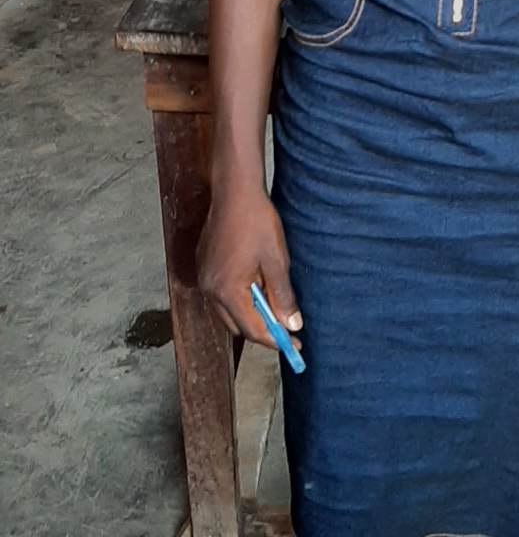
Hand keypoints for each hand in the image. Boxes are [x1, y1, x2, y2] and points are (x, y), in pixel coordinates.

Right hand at [196, 175, 301, 348]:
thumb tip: (292, 325)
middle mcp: (210, 289)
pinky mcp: (204, 267)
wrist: (234, 191)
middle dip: (263, 328)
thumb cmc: (257, 222)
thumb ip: (283, 296)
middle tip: (288, 325)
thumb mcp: (277, 261)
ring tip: (274, 300)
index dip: (276, 340)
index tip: (296, 344)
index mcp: (228, 291)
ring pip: (229, 311)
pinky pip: (221, 295)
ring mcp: (204, 278)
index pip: (253, 329)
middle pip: (238, 325)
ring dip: (251, 313)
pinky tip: (257, 284)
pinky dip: (240, 298)